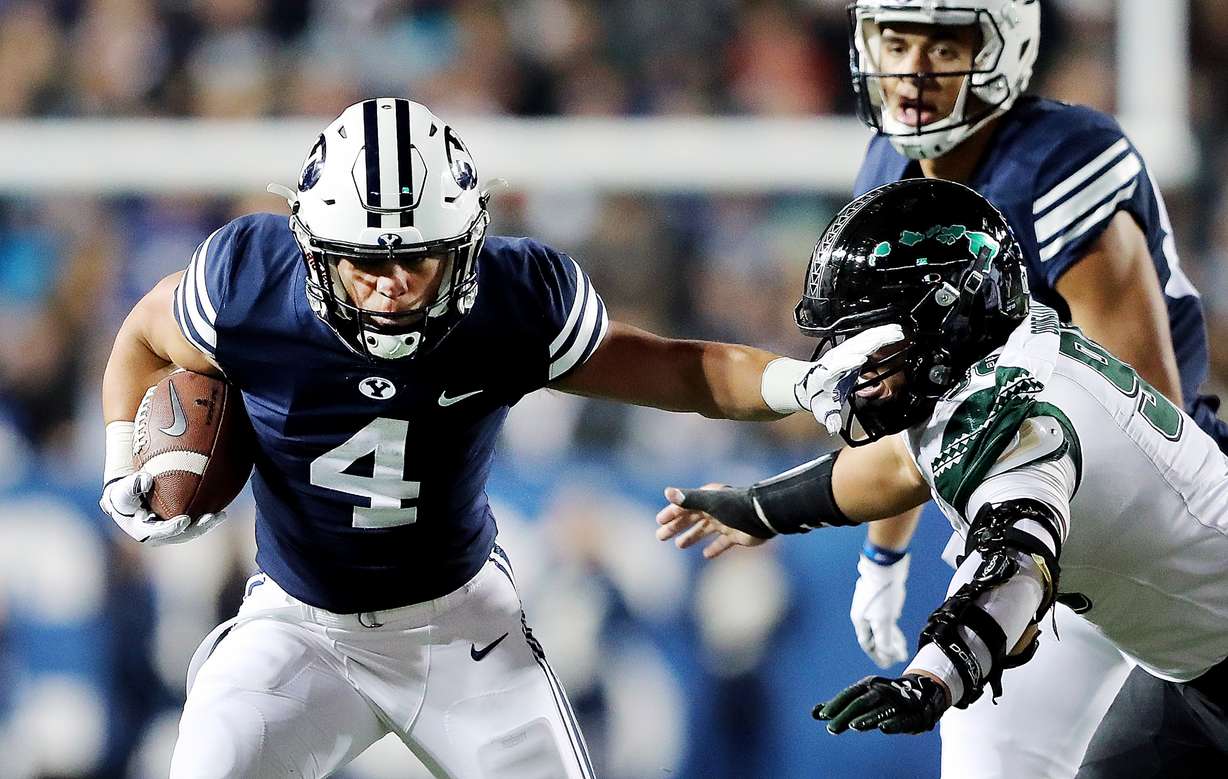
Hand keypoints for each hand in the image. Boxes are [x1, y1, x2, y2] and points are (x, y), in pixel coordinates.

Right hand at [99, 472, 227, 545]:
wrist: (129, 496)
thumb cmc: (125, 492)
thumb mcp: (123, 489)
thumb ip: (131, 485)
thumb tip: (146, 479)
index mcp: (142, 531)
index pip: (157, 533)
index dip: (171, 529)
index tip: (184, 520)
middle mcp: (158, 536)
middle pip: (179, 536)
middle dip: (195, 529)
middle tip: (209, 518)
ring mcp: (170, 533)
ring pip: (190, 532)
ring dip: (206, 526)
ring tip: (221, 516)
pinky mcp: (179, 526)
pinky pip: (195, 525)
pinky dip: (207, 520)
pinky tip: (222, 513)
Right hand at [656, 483, 768, 558]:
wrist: (764, 516)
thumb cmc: (736, 507)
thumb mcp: (710, 502)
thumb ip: (689, 499)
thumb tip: (667, 492)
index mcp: (708, 499)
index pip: (685, 505)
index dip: (671, 513)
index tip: (659, 522)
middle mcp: (716, 509)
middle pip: (692, 518)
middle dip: (676, 526)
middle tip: (660, 536)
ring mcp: (726, 522)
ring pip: (705, 530)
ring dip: (692, 537)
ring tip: (679, 545)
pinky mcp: (737, 535)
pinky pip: (722, 542)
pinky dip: (715, 548)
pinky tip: (707, 555)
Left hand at [797, 324, 905, 433]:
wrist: (808, 382)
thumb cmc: (817, 395)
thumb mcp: (822, 409)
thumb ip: (830, 418)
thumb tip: (833, 428)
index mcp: (829, 372)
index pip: (839, 365)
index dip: (849, 362)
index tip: (860, 360)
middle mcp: (837, 358)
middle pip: (856, 346)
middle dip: (873, 341)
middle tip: (893, 337)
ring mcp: (844, 350)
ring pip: (863, 339)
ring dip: (880, 334)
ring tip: (898, 331)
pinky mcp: (850, 347)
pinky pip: (866, 338)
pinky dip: (879, 333)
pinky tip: (892, 330)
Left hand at [813, 673, 948, 734]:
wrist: (922, 694)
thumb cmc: (883, 699)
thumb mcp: (862, 699)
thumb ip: (840, 707)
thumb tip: (814, 713)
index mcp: (869, 685)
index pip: (849, 694)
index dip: (836, 704)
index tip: (822, 715)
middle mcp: (882, 691)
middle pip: (861, 702)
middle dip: (846, 714)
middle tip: (831, 728)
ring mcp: (897, 702)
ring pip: (880, 710)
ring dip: (867, 718)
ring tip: (853, 726)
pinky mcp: (912, 715)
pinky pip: (902, 719)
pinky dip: (893, 723)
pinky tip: (882, 728)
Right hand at [851, 553, 909, 668]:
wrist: (885, 567)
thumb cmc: (882, 593)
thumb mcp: (884, 621)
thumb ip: (885, 640)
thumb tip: (888, 656)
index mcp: (860, 621)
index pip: (868, 644)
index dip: (878, 655)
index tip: (888, 663)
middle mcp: (864, 614)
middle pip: (874, 636)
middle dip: (885, 648)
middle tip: (896, 656)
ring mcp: (871, 606)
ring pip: (880, 626)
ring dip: (890, 637)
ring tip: (900, 645)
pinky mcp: (880, 598)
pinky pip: (884, 617)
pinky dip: (890, 625)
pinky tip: (896, 624)